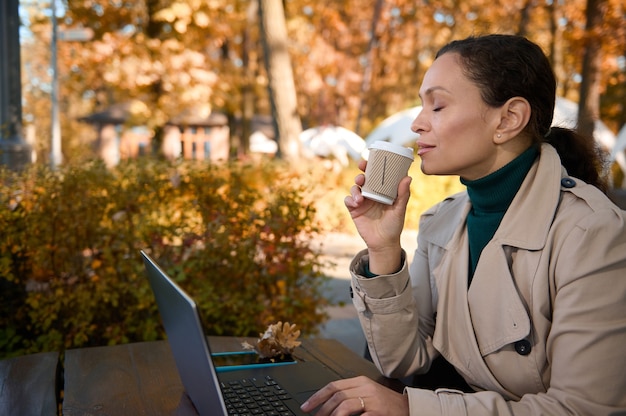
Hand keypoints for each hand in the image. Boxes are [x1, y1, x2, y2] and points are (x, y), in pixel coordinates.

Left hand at [300, 376, 408, 415]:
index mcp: (360, 381)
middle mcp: (365, 388)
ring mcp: (372, 399)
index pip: (333, 386)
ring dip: (332, 415)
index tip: (307, 407)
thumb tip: (328, 404)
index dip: (317, 397)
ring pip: (344, 405)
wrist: (409, 407)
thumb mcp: (367, 393)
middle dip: (322, 409)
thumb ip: (350, 394)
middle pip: (336, 395)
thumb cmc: (387, 403)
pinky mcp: (378, 412)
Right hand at [344, 159, 411, 273]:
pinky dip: (350, 199)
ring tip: (361, 196)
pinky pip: (348, 200)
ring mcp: (362, 201)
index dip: (373, 166)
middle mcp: (371, 193)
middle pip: (364, 178)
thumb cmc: (394, 225)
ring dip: (356, 188)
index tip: (372, 159)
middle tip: (362, 172)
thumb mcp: (399, 209)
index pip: (377, 175)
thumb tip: (407, 177)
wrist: (384, 243)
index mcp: (382, 190)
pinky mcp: (354, 210)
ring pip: (355, 188)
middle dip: (361, 173)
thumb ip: (403, 194)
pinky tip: (356, 202)